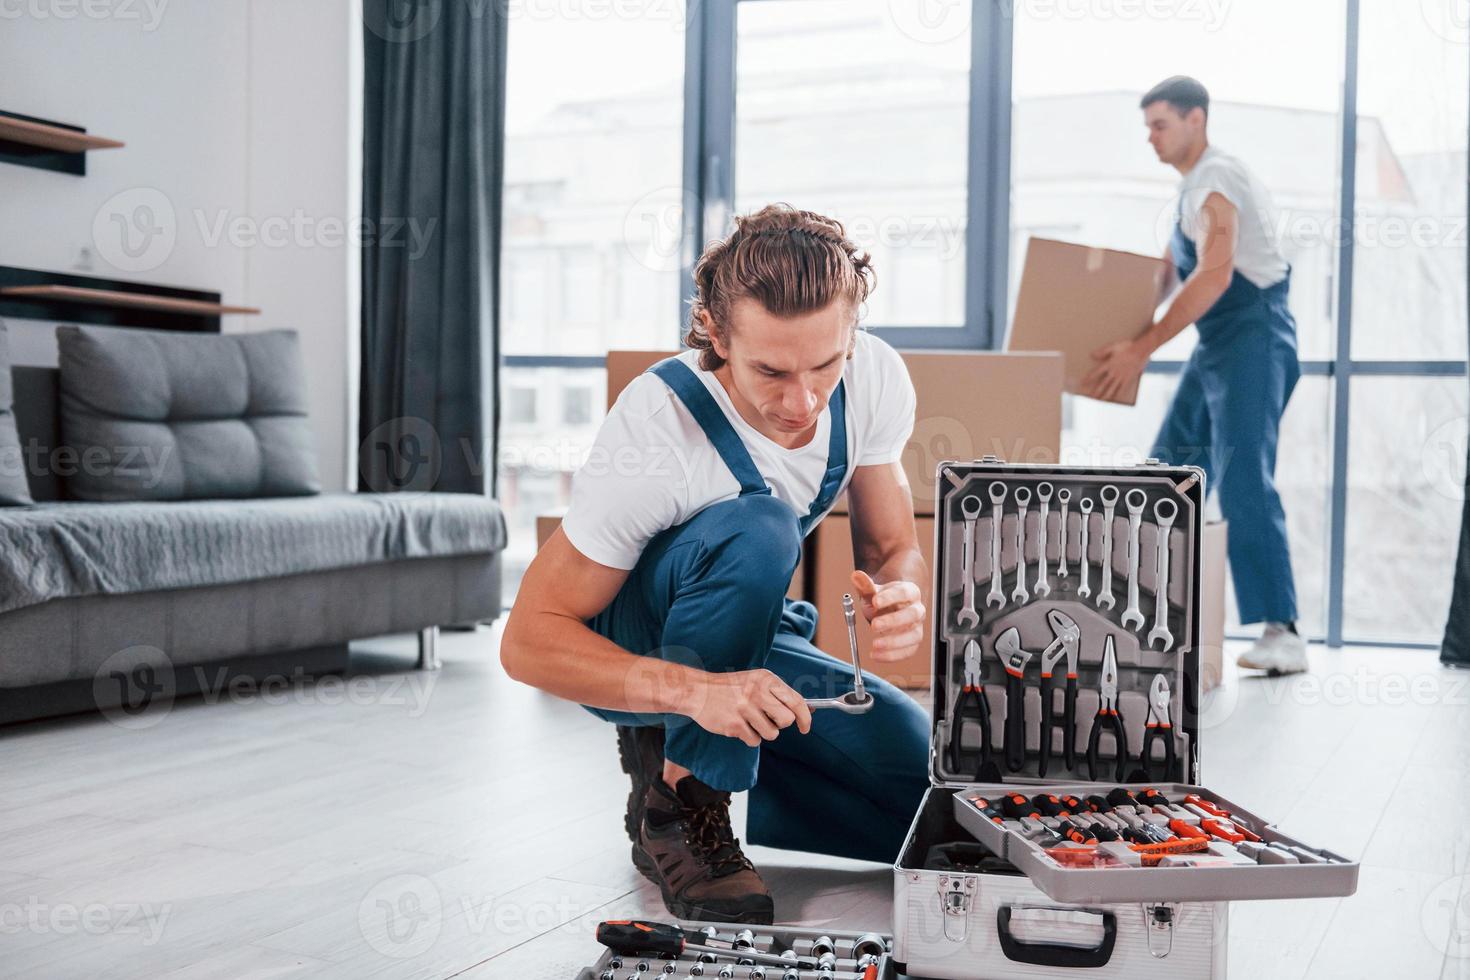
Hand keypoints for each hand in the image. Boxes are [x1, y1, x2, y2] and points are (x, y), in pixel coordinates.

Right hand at [677, 668, 811, 746]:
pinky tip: (738, 725)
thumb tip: (809, 709)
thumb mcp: (756, 681)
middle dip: (780, 725)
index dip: (805, 717)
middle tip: (768, 720)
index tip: (805, 727)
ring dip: (763, 732)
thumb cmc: (730, 688)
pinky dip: (748, 737)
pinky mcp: (735, 724)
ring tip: (749, 721)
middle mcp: (758, 692)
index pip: (796, 701)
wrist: (698, 691)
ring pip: (771, 734)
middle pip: (786, 720)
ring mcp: (745, 708)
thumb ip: (780, 694)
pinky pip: (754, 740)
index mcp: (766, 679)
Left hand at [851, 570, 925, 661]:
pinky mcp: (913, 643)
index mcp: (910, 592)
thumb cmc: (882, 601)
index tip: (875, 601)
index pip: (905, 593)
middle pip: (912, 615)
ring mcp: (917, 627)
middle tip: (874, 625)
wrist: (889, 610)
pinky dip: (892, 655)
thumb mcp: (872, 592)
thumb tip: (856, 576)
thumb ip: (865, 585)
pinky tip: (876, 655)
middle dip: (893, 621)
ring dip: (894, 642)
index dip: (891, 597)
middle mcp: (917, 610)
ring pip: (914, 636)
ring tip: (875, 644)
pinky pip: (908, 651)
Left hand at [1081, 338, 1150, 402]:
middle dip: (1096, 391)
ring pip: (1112, 388)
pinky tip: (1116, 398)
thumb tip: (1091, 355)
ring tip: (1101, 400)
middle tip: (1091, 397)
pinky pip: (1122, 388)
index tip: (1082, 383)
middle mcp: (1114, 372)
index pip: (1096, 373)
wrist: (1141, 350)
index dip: (1088, 378)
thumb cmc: (1127, 346)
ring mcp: (1121, 376)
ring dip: (1105, 395)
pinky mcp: (1128, 378)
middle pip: (1103, 384)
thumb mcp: (1113, 346)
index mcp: (1109, 364)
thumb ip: (1102, 351)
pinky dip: (1118, 394)